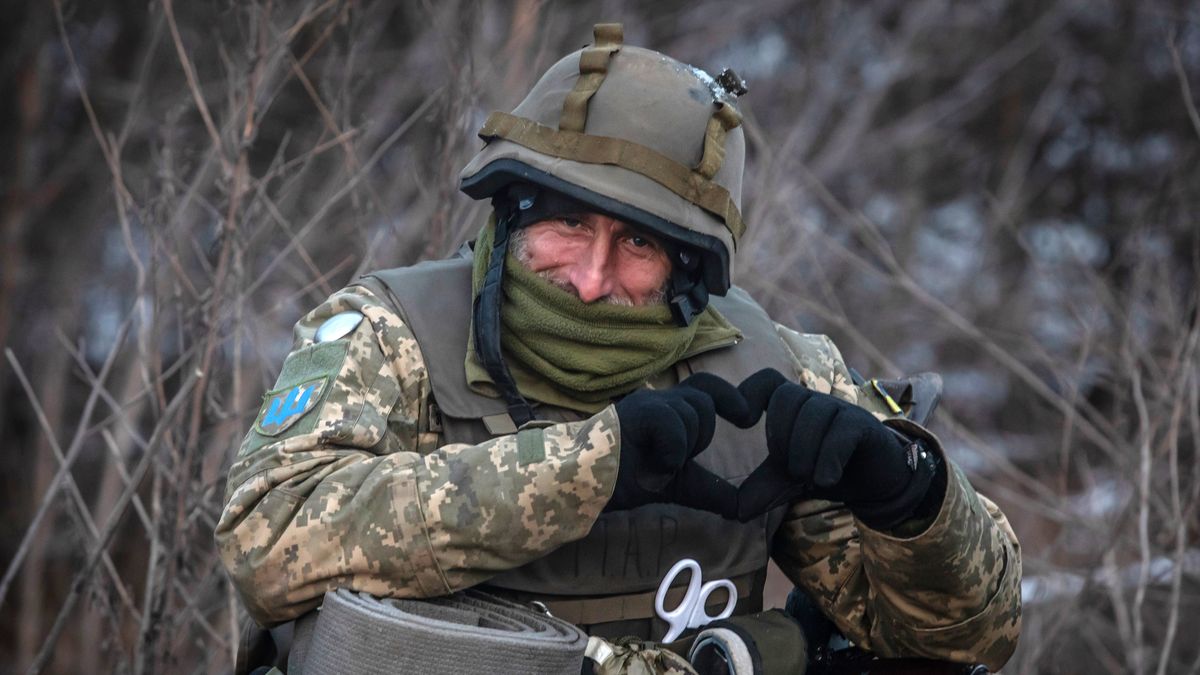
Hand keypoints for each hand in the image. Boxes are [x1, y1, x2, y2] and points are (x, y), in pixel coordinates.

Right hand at [606, 373, 756, 516]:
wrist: (587, 487)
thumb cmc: (626, 481)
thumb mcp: (679, 484)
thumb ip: (710, 489)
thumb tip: (744, 508)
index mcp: (669, 411)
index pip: (706, 387)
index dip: (731, 396)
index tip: (748, 417)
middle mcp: (659, 400)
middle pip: (704, 401)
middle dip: (700, 436)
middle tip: (672, 462)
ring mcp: (646, 403)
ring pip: (692, 413)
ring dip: (681, 449)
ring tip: (654, 465)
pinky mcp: (636, 413)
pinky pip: (673, 425)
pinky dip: (670, 452)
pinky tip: (651, 466)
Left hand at [735, 369, 935, 527]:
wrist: (877, 485)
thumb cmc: (828, 471)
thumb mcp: (791, 481)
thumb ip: (765, 488)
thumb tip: (737, 512)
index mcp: (794, 407)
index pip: (766, 381)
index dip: (748, 393)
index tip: (741, 422)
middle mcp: (816, 401)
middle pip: (787, 397)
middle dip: (781, 436)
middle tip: (790, 469)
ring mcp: (842, 410)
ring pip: (814, 413)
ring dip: (804, 452)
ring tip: (808, 478)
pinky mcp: (865, 426)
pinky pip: (841, 432)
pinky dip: (828, 458)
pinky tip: (826, 480)